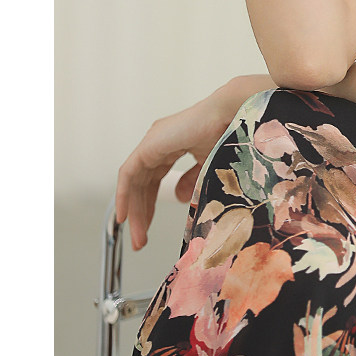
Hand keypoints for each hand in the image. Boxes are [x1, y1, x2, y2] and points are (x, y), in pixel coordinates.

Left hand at [115, 86, 237, 250]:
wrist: (231, 115)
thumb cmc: (228, 132)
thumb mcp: (208, 164)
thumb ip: (191, 180)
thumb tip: (177, 197)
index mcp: (172, 144)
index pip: (153, 180)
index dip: (150, 204)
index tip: (147, 227)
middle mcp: (158, 143)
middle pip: (142, 184)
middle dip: (142, 214)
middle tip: (141, 240)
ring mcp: (152, 143)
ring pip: (134, 183)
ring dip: (135, 211)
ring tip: (138, 236)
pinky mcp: (148, 146)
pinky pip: (128, 174)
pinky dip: (124, 196)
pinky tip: (126, 216)